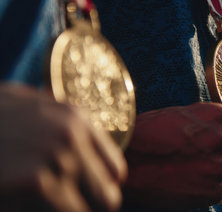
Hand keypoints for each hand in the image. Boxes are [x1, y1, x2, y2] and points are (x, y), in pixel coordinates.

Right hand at [0, 83, 126, 211]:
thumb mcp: (25, 105)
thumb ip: (56, 123)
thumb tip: (79, 143)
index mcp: (75, 119)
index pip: (115, 169)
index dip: (101, 188)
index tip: (85, 197)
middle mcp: (73, 138)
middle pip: (108, 197)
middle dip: (88, 208)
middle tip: (63, 204)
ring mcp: (58, 160)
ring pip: (85, 211)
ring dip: (66, 211)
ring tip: (39, 204)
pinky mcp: (37, 183)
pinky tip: (20, 204)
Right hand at [123, 102, 221, 210]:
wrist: (127, 159)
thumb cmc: (150, 134)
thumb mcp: (183, 115)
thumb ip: (210, 123)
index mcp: (219, 115)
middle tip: (218, 160)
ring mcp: (221, 166)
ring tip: (199, 172)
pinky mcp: (214, 190)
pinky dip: (212, 190)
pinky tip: (193, 183)